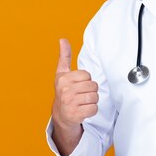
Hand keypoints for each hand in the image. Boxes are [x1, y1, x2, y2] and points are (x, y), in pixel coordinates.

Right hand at [51, 39, 98, 154]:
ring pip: (95, 97)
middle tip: (81, 95)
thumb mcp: (62, 73)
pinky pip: (94, 109)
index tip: (77, 85)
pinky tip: (83, 110)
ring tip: (82, 102)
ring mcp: (69, 103)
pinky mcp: (75, 115)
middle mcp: (65, 90)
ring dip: (92, 101)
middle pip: (93, 86)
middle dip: (90, 91)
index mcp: (63, 79)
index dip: (85, 80)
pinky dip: (92, 110)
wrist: (60, 115)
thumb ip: (64, 56)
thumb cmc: (64, 91)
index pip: (87, 75)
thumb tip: (62, 39)